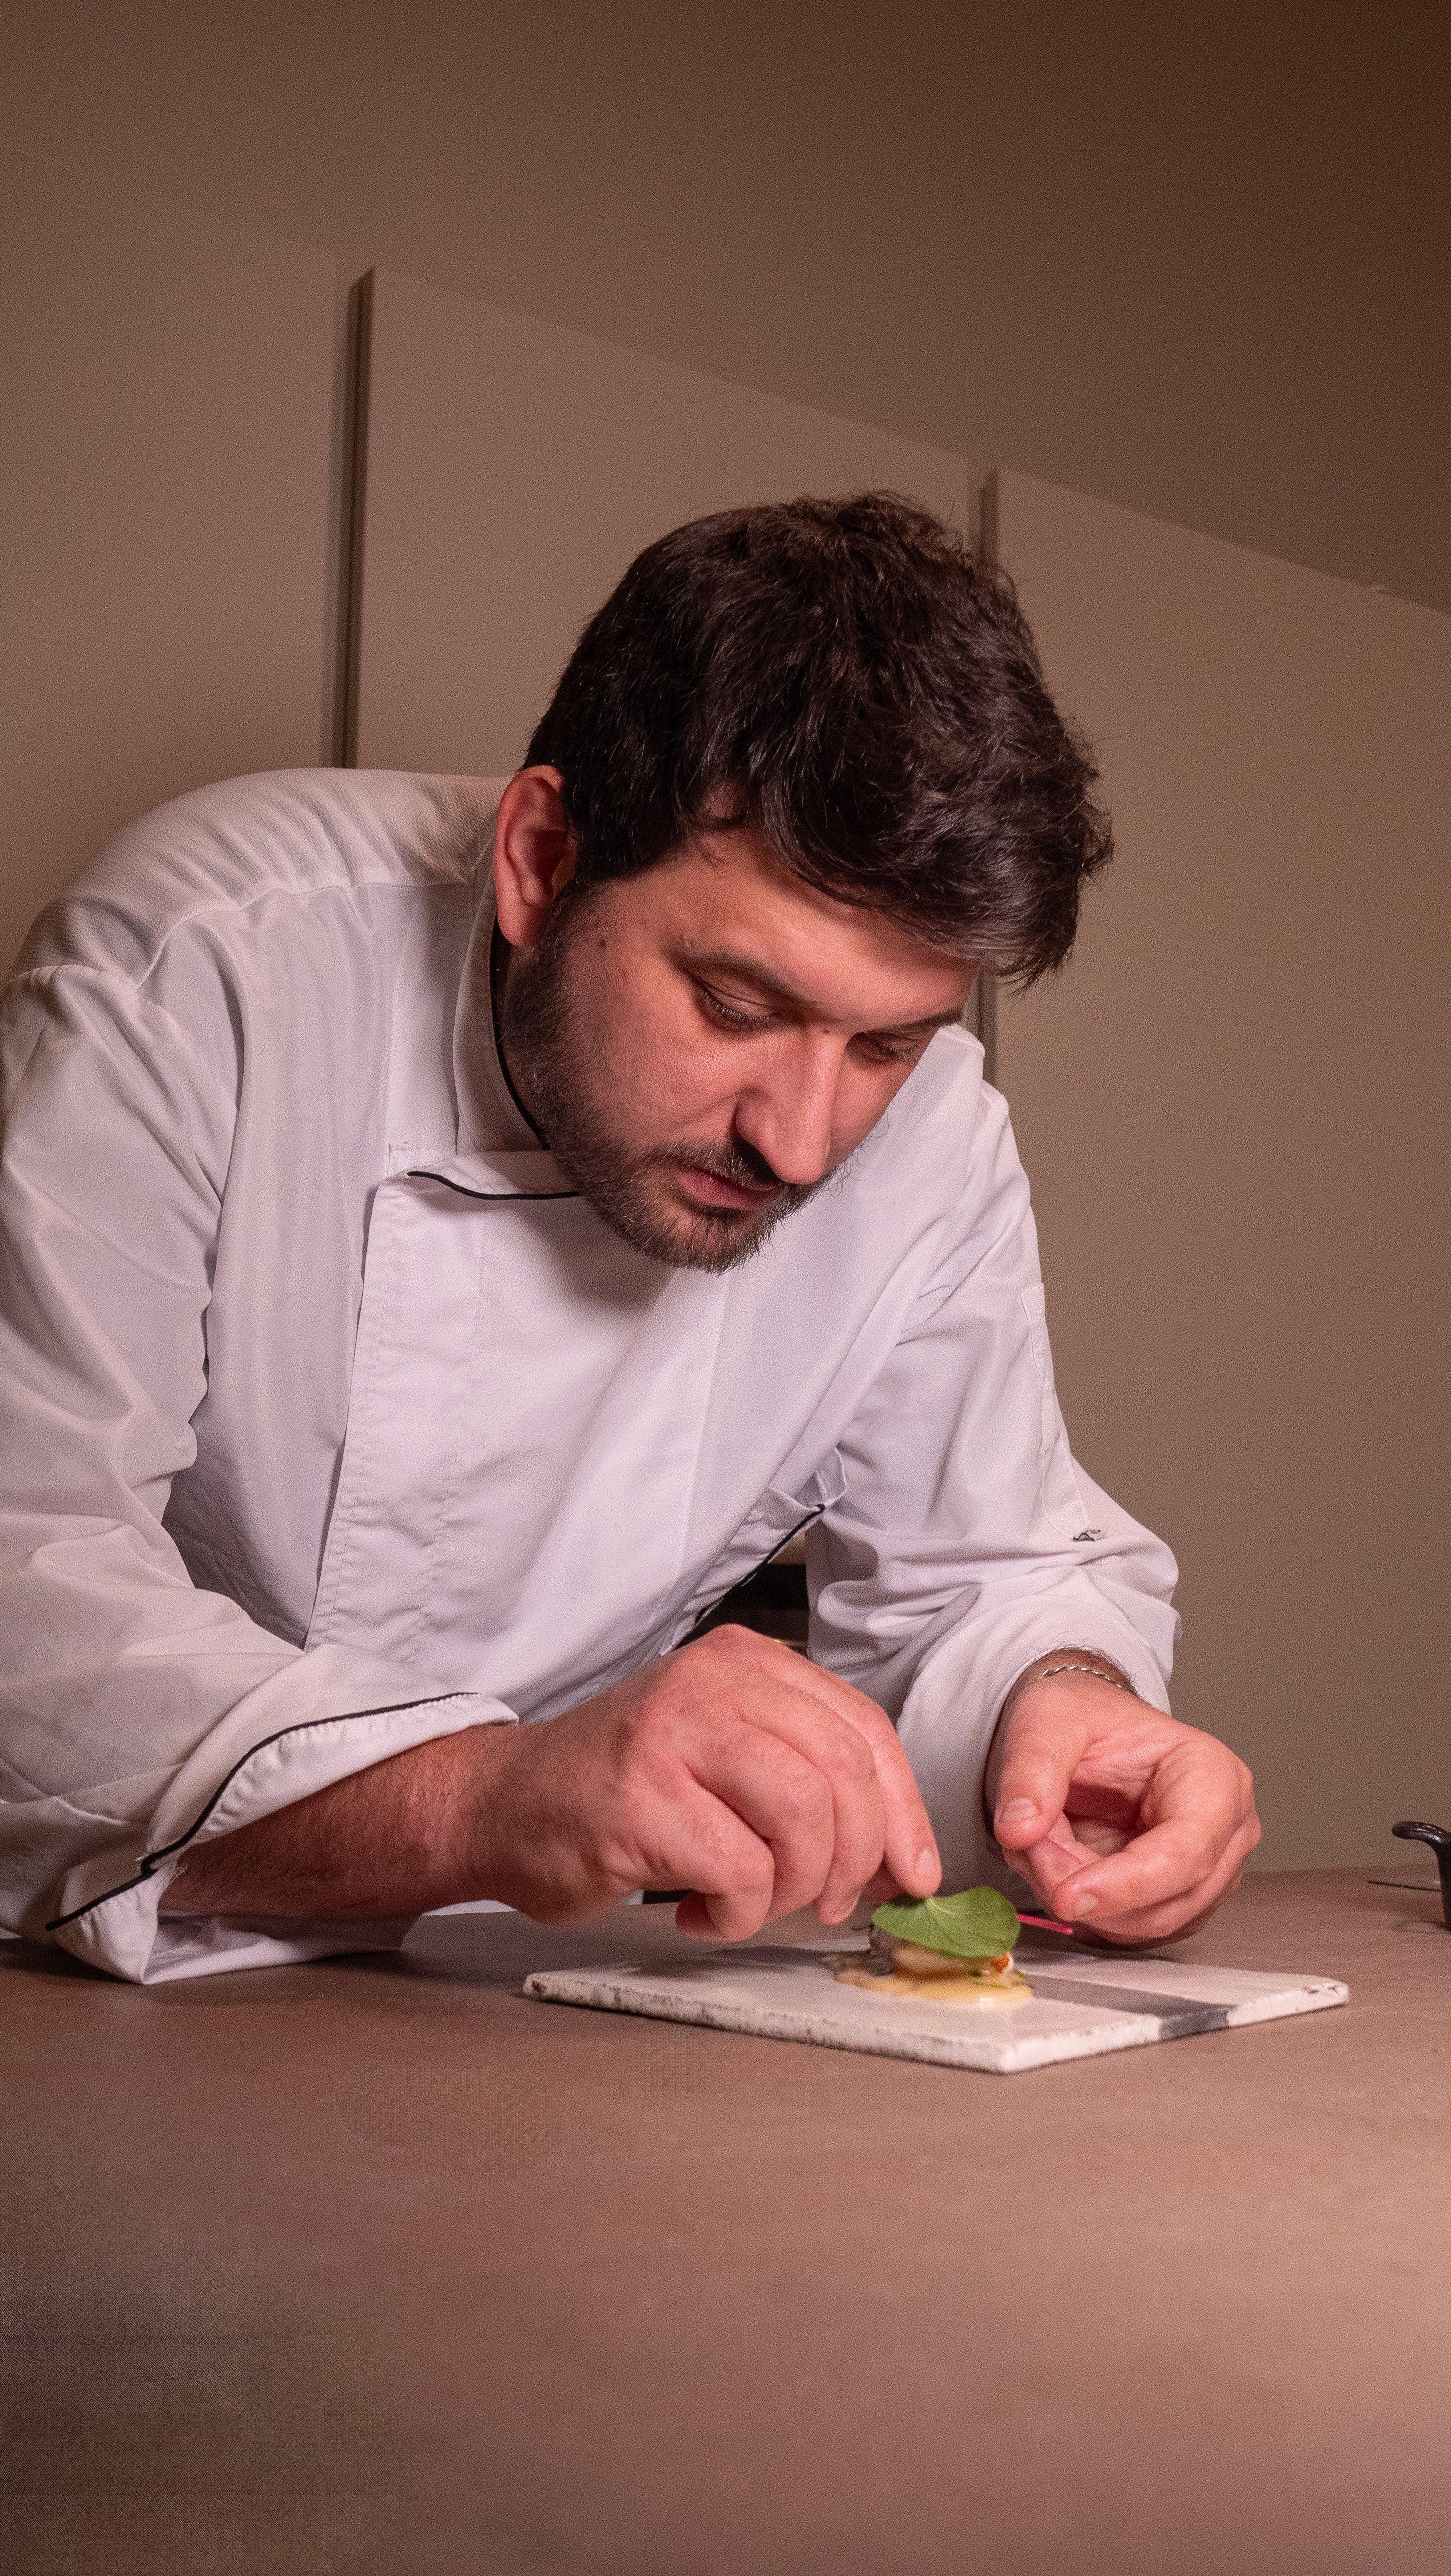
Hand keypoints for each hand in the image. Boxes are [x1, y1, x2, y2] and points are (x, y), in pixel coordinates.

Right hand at [470, 1624, 940, 1940]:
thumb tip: (897, 1856)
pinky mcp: (639, 1800)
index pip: (864, 1729)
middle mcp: (712, 1684)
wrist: (501, 1806)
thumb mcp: (724, 1756)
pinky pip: (740, 1870)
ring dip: (794, 1888)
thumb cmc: (619, 1792)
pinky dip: (735, 1915)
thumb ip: (805, 1779)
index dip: (903, 1812)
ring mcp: (672, 1736)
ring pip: (803, 1817)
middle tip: (827, 1904)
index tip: (911, 1872)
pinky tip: (696, 1911)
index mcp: (744, 1664)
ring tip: (750, 1903)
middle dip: (854, 1860)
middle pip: (844, 1773)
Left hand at [987, 1672, 1259, 1943]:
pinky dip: (1084, 1907)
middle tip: (1028, 1848)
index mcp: (1214, 1776)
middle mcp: (1226, 1831)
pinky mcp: (1179, 1900)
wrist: (1084, 1731)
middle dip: (1086, 1886)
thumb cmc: (1082, 1717)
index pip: (1186, 1851)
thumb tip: (1018, 1830)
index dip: (1126, 1884)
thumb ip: (1030, 1772)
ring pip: (1144, 1923)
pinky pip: (1129, 1928)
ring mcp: (1210, 1872)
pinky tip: (1058, 1863)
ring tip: (1039, 1843)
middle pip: (1167, 1900)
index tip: (1066, 1894)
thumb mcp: (1046, 1721)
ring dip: (1079, 1897)